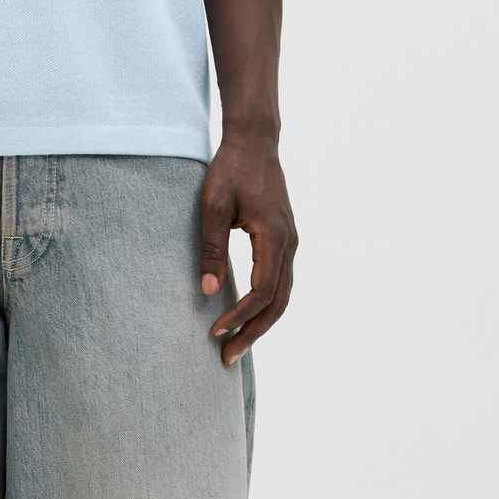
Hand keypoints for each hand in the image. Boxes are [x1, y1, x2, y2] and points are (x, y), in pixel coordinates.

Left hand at [198, 133, 296, 364]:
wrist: (254, 142)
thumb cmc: (231, 169)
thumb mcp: (213, 204)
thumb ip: (212, 247)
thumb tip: (208, 291)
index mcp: (275, 237)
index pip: (261, 292)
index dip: (239, 316)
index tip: (214, 332)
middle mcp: (290, 244)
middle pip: (278, 303)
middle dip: (254, 332)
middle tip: (227, 356)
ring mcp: (290, 242)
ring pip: (282, 295)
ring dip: (261, 322)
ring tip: (235, 344)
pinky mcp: (283, 240)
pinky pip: (279, 281)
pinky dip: (265, 304)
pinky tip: (245, 314)